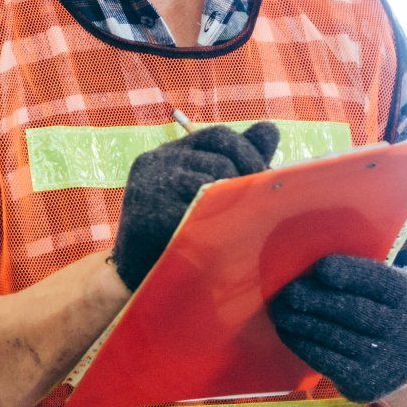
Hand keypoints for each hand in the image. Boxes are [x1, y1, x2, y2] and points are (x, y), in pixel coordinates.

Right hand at [112, 122, 279, 289]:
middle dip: (247, 180)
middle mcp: (156, 161)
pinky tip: (222, 238)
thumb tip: (269, 129)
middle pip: (218, 159)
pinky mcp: (146, 216)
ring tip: (241, 224)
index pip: (217, 135)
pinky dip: (215, 226)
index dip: (247, 152)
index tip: (266, 176)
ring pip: (210, 186)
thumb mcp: (206, 188)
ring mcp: (148, 187)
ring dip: (232, 205)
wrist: (137, 277)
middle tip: (262, 205)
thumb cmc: (179, 230)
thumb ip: (237, 160)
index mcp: (171, 152)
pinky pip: (194, 215)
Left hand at [268, 254, 406, 402]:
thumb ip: (368, 280)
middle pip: (353, 310)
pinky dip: (302, 344)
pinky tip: (287, 332)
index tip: (321, 268)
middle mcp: (403, 331)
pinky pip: (326, 360)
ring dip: (300, 322)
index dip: (350, 274)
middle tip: (288, 292)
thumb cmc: (393, 317)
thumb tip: (315, 269)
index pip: (379, 282)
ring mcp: (384, 361)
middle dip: (315, 299)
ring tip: (279, 310)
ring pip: (334, 336)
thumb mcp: (397, 293)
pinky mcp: (365, 384)